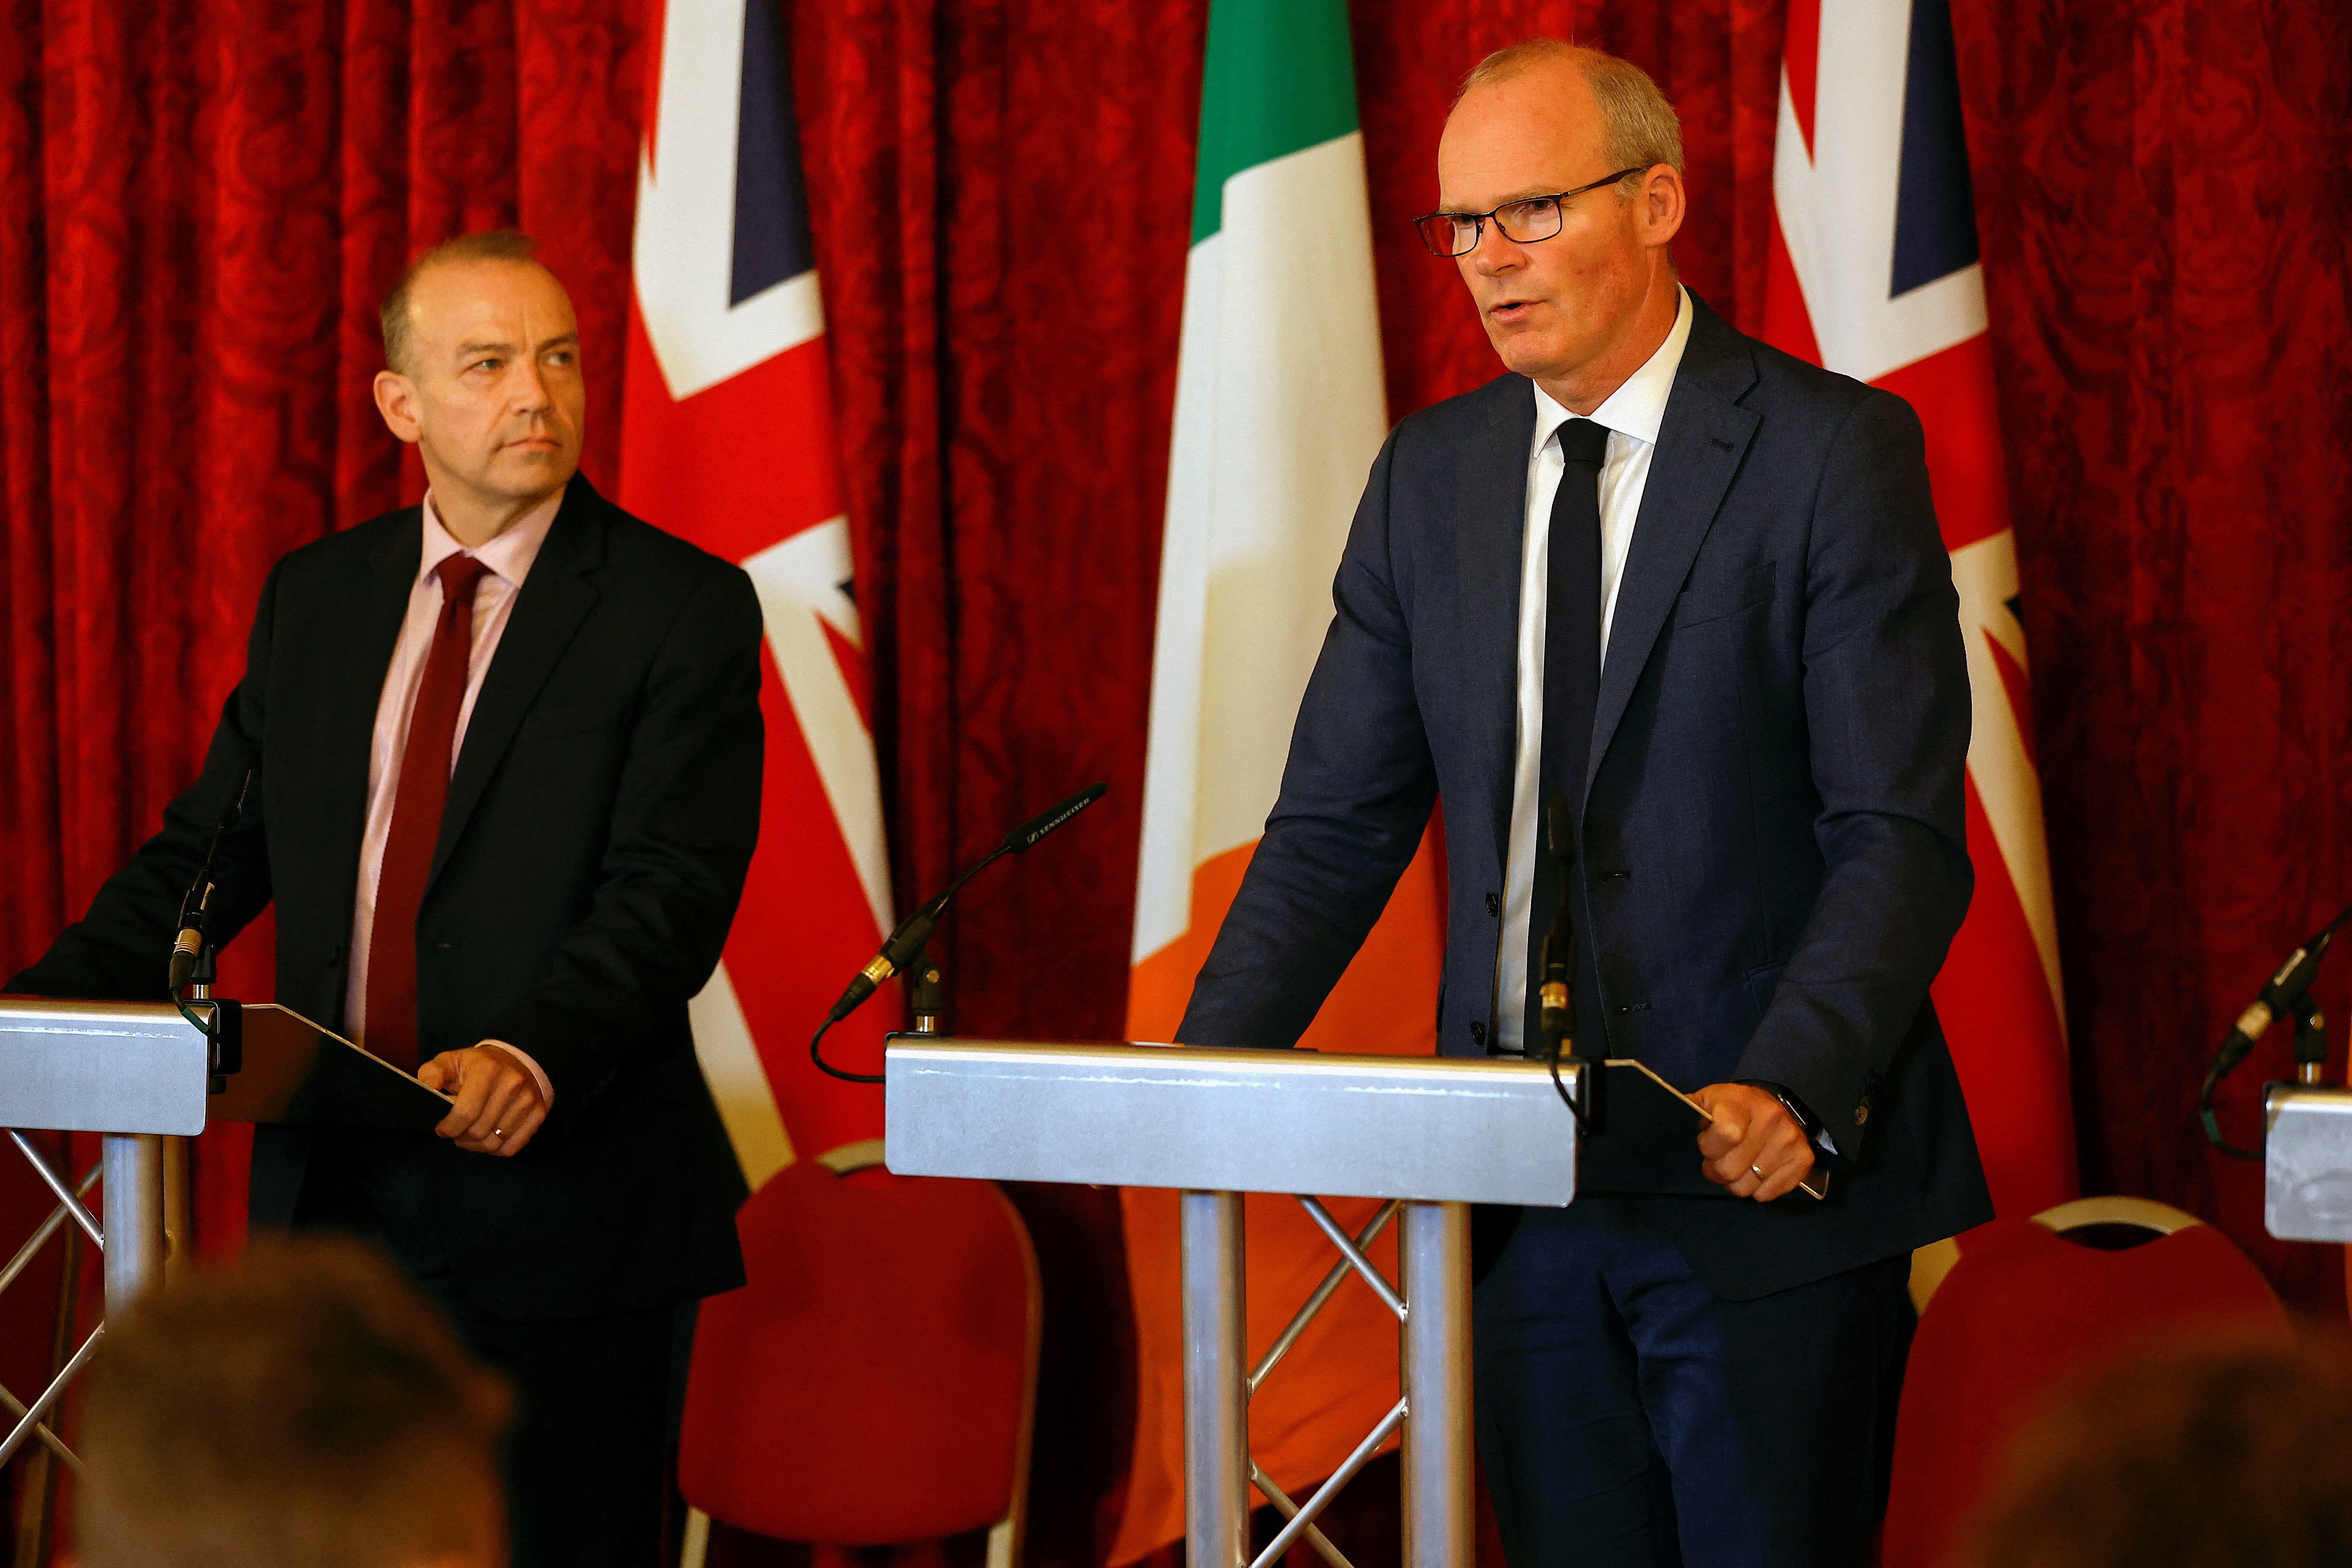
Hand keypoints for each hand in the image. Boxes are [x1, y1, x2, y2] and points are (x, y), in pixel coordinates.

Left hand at [418, 1044, 547, 1156]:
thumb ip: (432, 1074)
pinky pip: (512, 1147)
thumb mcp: (449, 1062)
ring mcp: (528, 1099)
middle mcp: (512, 1083)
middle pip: (479, 1131)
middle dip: (461, 1137)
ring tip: (470, 1136)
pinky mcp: (539, 1112)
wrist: (514, 1060)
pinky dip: (496, 1150)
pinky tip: (488, 1138)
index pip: (465, 1113)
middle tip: (456, 1132)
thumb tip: (428, 1089)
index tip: (442, 1128)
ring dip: (476, 1146)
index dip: (449, 1128)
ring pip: (495, 1142)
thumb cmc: (476, 1066)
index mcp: (487, 1070)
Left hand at [1692, 1082, 1813, 1202]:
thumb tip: (1672, 1114)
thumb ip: (1691, 1111)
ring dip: (1736, 1181)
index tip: (1707, 1145)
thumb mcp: (1709, 1099)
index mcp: (1742, 1103)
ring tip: (1737, 1165)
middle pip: (1730, 1171)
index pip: (1725, 1136)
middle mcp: (1771, 1120)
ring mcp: (1790, 1141)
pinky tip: (1756, 1171)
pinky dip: (1757, 1188)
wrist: (1772, 1105)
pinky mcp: (1803, 1159)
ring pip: (1747, 1187)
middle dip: (1717, 1170)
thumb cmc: (1733, 1106)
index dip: (1709, 1148)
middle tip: (1719, 1160)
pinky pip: (1768, 1194)